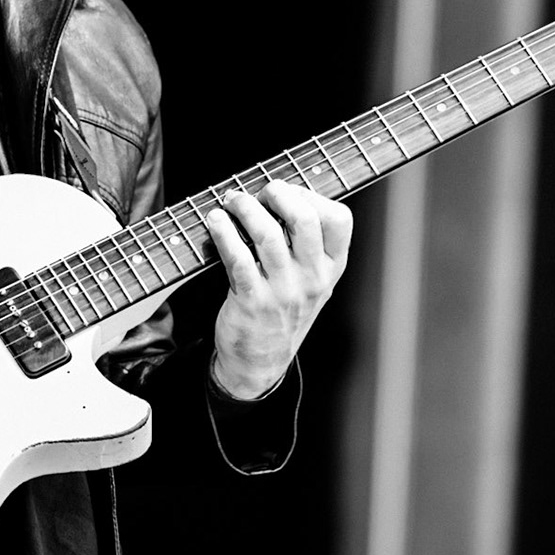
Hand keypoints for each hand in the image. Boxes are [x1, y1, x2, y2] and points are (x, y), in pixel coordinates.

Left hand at [205, 180, 351, 398]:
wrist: (261, 361)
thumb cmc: (283, 310)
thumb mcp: (310, 281)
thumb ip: (306, 244)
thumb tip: (277, 193)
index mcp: (332, 268)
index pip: (339, 219)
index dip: (311, 195)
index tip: (287, 193)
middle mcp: (313, 278)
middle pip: (304, 219)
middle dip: (277, 194)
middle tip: (259, 192)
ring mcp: (284, 291)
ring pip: (267, 233)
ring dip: (245, 208)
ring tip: (232, 201)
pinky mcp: (253, 300)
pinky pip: (237, 257)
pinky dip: (223, 232)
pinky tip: (215, 222)